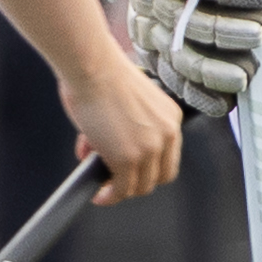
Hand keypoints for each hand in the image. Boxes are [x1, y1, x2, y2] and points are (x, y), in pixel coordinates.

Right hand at [68, 52, 188, 204]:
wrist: (91, 65)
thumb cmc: (100, 72)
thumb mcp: (126, 102)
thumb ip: (126, 127)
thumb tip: (103, 150)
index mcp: (170, 117)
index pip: (168, 157)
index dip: (149, 169)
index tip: (133, 171)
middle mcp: (166, 134)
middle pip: (160, 176)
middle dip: (136, 181)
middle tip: (114, 179)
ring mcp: (148, 149)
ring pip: (140, 186)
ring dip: (119, 189)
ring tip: (102, 183)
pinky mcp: (127, 160)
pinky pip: (121, 190)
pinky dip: (109, 196)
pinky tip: (99, 194)